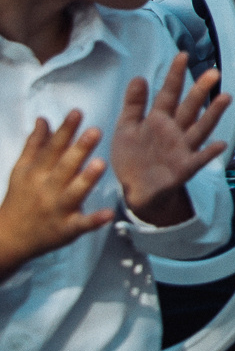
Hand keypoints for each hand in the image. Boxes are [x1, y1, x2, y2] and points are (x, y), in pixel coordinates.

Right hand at [0, 110, 114, 279]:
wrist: (9, 238)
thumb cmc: (20, 199)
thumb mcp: (22, 170)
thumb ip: (35, 144)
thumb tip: (44, 119)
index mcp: (36, 172)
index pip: (52, 148)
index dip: (65, 130)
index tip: (77, 112)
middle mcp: (47, 189)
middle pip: (64, 167)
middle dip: (79, 149)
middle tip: (95, 131)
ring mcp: (57, 209)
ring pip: (74, 193)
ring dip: (86, 180)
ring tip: (100, 164)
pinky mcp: (67, 229)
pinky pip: (81, 224)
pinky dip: (94, 220)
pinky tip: (108, 214)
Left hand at [110, 55, 230, 228]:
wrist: (135, 190)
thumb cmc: (132, 157)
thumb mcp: (126, 128)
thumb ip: (133, 105)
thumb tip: (140, 77)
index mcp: (158, 119)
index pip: (168, 93)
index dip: (174, 75)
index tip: (182, 55)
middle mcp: (174, 130)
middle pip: (189, 107)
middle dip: (200, 90)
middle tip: (213, 73)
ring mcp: (182, 148)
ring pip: (200, 127)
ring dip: (212, 114)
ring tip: (226, 97)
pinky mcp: (185, 167)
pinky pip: (199, 159)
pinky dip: (209, 152)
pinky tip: (220, 144)